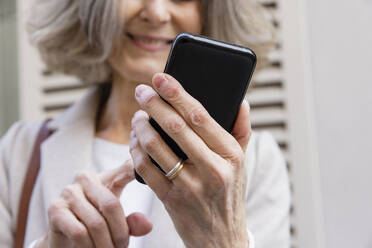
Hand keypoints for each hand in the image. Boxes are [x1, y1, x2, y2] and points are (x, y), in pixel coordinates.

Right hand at [36, 160, 151, 247]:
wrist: (64, 241)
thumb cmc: (95, 226)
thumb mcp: (117, 223)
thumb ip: (132, 223)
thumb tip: (147, 225)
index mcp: (104, 177)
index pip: (124, 170)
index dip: (133, 171)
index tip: (141, 172)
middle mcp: (85, 178)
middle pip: (111, 204)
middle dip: (120, 233)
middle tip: (123, 247)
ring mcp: (68, 192)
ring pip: (96, 222)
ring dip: (105, 244)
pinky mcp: (55, 209)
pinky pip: (79, 232)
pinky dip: (89, 247)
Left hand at [130, 73, 250, 247]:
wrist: (221, 239)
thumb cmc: (229, 194)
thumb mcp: (241, 163)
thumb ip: (241, 130)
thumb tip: (241, 100)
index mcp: (230, 155)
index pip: (200, 116)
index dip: (177, 94)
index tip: (161, 78)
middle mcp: (212, 170)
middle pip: (176, 127)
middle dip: (154, 104)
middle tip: (142, 91)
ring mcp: (190, 187)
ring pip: (156, 147)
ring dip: (141, 127)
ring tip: (138, 116)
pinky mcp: (170, 200)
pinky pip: (145, 169)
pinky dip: (136, 151)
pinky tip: (135, 141)